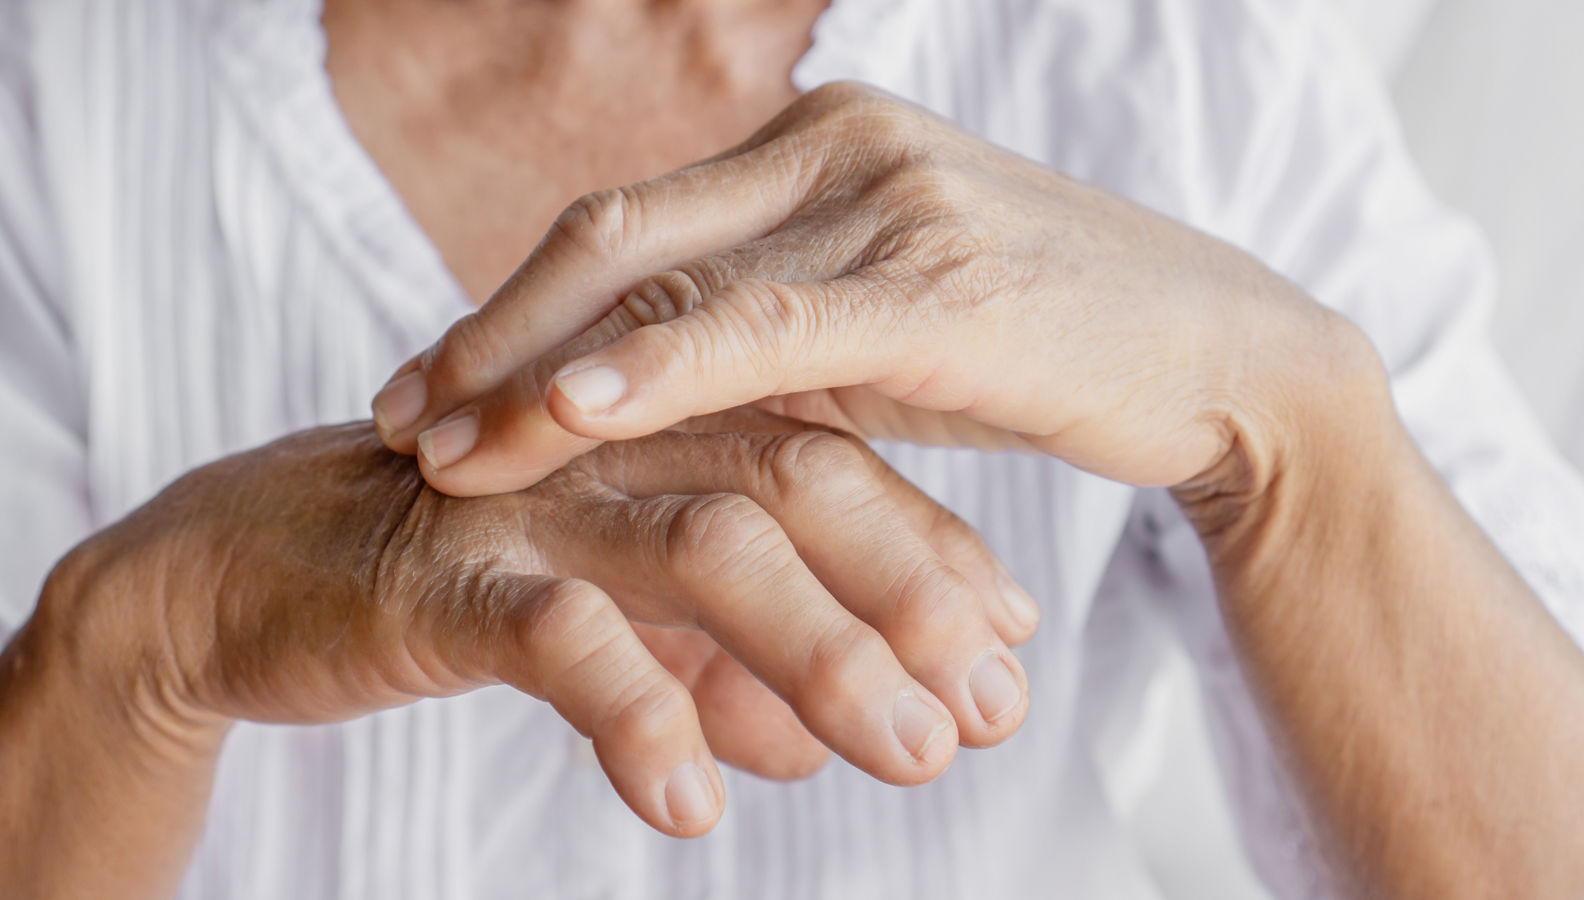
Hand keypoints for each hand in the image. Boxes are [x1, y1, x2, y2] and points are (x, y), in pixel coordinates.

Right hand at [44, 412, 1034, 837]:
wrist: (254, 570)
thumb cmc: (465, 584)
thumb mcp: (617, 623)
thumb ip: (719, 667)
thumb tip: (823, 741)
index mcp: (662, 429)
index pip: (830, 465)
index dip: (932, 555)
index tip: (1011, 649)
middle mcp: (613, 441)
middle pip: (795, 481)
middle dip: (909, 592)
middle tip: (988, 707)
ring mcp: (530, 498)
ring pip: (703, 546)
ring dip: (818, 651)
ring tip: (905, 754)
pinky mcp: (440, 572)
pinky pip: (557, 634)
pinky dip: (640, 711)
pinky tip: (697, 802)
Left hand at [369, 81, 1344, 498]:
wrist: (1216, 361)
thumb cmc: (1036, 350)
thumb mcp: (873, 335)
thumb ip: (762, 340)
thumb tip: (631, 400)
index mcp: (813, 140)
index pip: (622, 219)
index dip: (509, 306)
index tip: (431, 387)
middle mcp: (836, 141)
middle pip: (613, 230)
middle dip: (491, 334)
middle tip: (401, 419)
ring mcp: (886, 197)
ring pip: (667, 275)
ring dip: (539, 367)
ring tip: (445, 449)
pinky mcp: (934, 276)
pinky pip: (765, 322)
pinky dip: (659, 366)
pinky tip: (571, 412)